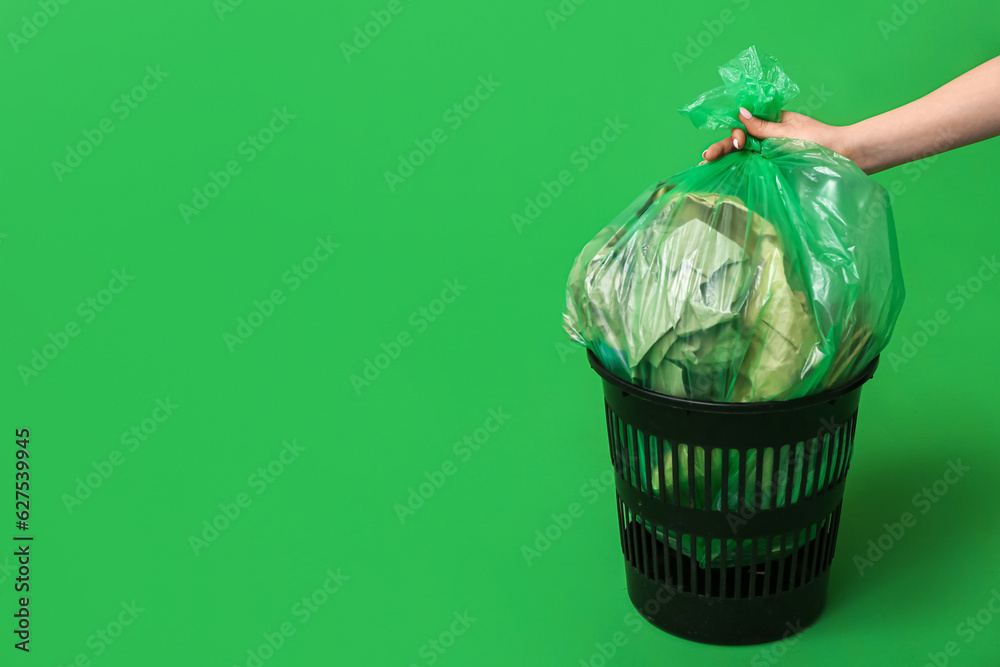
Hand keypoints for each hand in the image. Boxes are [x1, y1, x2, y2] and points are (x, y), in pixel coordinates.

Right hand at [700, 107, 858, 169]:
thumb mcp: (788, 131)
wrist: (845, 157)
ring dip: (725, 161)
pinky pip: (752, 171)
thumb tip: (740, 112)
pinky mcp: (774, 172)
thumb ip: (762, 126)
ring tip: (708, 166)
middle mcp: (768, 141)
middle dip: (721, 149)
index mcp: (771, 124)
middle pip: (738, 143)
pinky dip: (737, 173)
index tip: (737, 142)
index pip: (744, 126)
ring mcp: (769, 157)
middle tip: (706, 158)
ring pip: (742, 157)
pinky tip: (725, 178)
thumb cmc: (820, 141)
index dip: (735, 134)